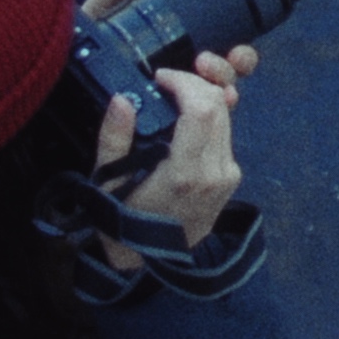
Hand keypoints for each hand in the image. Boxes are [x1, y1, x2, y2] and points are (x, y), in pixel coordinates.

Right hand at [78, 0, 254, 267]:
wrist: (150, 261)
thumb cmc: (123, 221)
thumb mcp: (107, 182)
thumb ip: (114, 139)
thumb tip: (123, 99)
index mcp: (184, 174)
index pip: (202, 110)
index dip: (185, 83)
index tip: (160, 77)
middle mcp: (213, 174)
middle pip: (218, 107)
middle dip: (194, 84)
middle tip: (167, 82)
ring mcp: (227, 178)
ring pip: (226, 118)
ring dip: (203, 98)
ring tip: (174, 97)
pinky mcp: (231, 179)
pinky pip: (226, 134)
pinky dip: (210, 117)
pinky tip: (187, 119)